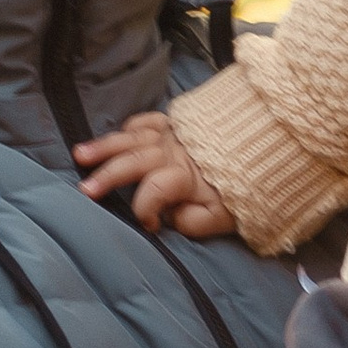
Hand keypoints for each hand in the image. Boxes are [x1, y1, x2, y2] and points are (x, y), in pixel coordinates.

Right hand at [74, 111, 237, 235]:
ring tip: (80, 154)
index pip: (156, 191)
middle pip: (136, 161)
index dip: (146, 211)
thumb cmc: (242, 189)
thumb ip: (192, 223)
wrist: (267, 149)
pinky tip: (116, 136)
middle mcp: (176, 151)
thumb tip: (167, 219)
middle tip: (85, 190)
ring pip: (133, 138)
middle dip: (109, 175)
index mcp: (189, 177)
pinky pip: (147, 119)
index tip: (150, 227)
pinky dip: (131, 126)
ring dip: (105, 147)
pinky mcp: (176, 122)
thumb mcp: (224, 217)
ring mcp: (174, 133)